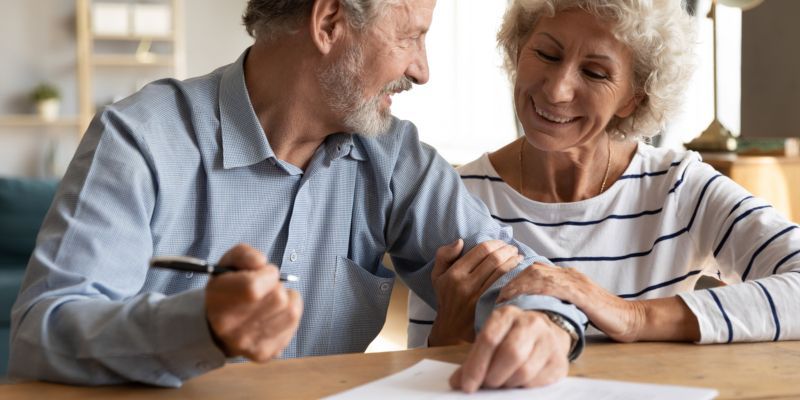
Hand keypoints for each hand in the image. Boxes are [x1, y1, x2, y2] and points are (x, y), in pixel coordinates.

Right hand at [205, 244, 302, 360]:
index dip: (267, 275)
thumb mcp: (228, 264)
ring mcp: (248, 343)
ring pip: (291, 312)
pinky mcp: (264, 353)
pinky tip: (275, 314)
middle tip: (266, 289)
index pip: (253, 287)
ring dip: (287, 300)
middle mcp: (231, 327)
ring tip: (272, 300)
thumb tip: (261, 263)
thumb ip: (245, 254)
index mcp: (217, 301)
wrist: (216, 326)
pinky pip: (294, 326)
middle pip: (278, 298)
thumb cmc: (227, 289)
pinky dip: (289, 314)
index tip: (265, 273)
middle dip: (277, 287)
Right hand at [429, 239, 522, 345]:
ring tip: (518, 257)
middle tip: (512, 248)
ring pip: (502, 272)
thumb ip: (444, 255)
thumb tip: (460, 241)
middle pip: (494, 259)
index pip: (481, 250)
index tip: (501, 243)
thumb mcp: (438, 276)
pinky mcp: (489, 307)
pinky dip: (515, 276)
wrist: (452, 330)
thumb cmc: (447, 299)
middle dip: (507, 250)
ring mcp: (479, 297)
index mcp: (454, 274)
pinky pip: (506, 286)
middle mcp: (466, 285)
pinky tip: (519, 272)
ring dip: (514, 261)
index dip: (495, 243)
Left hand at [450, 306, 570, 391]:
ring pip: (525, 370)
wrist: (546, 333)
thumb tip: (457, 383)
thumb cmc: (510, 339)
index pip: (489, 339)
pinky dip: (523, 387)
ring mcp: (548, 340)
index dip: (476, 366)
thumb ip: (473, 360)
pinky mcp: (559, 360)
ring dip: (508, 383)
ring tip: (502, 382)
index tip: (467, 386)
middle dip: (494, 376)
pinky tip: (518, 382)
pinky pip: (538, 381)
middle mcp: (530, 323)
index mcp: (506, 315)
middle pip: (510, 354)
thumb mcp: (490, 341)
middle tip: (487, 384)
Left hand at [497, 264, 643, 341]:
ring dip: (518, 286)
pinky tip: (525, 299)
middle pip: (533, 269)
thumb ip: (558, 301)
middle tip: (498, 296)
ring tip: (505, 299)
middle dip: (512, 281)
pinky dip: (536, 291)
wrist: (632, 319)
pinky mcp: (582, 293)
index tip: (501, 292)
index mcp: (568, 276)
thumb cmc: (603, 316)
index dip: (515, 278)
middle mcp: (570, 274)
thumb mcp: (576, 305)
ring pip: (539, 275)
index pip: (535, 269)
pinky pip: (554, 287)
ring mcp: (576, 282)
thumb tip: (533, 309)